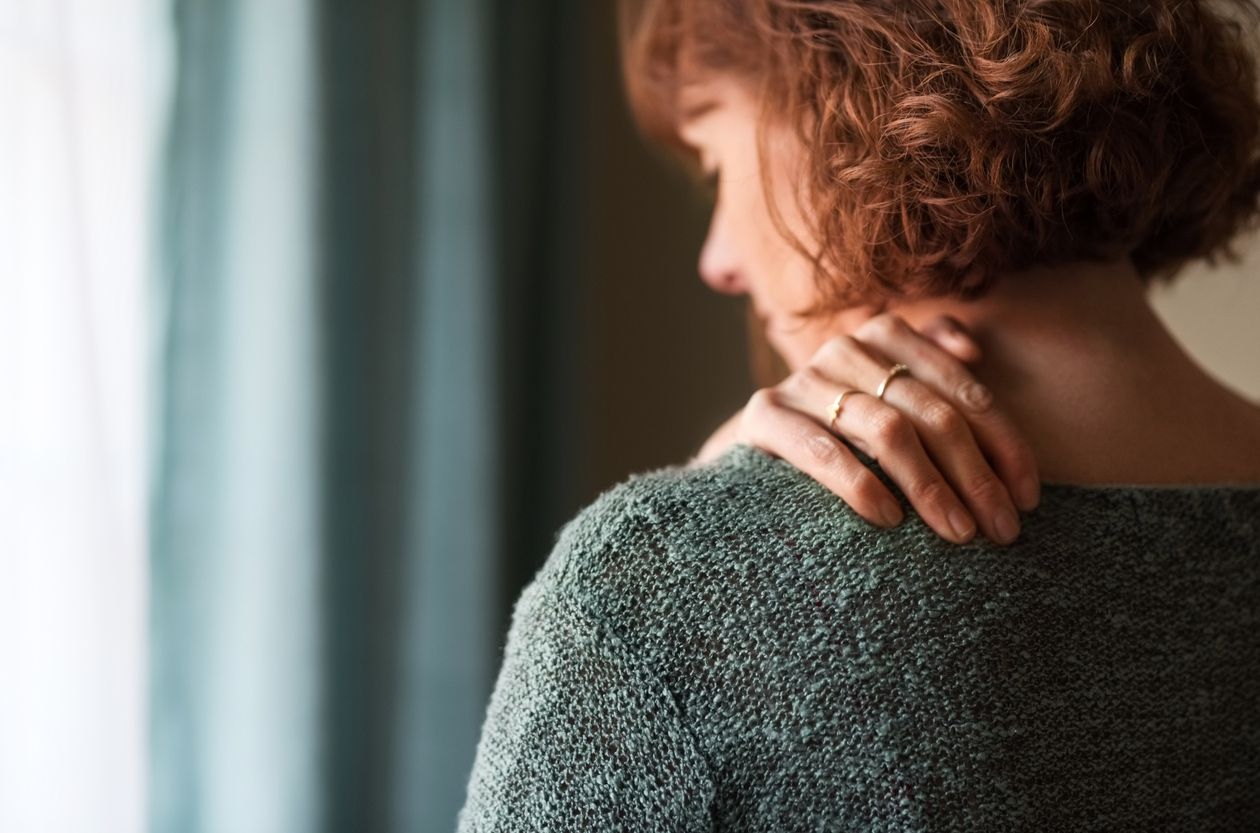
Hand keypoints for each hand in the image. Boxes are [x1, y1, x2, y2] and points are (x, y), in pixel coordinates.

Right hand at [691, 313, 1039, 544]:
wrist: (760, 454)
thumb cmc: (848, 436)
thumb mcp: (896, 402)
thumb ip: (938, 372)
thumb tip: (974, 349)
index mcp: (888, 336)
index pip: (962, 391)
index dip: (1003, 445)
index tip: (1027, 498)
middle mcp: (847, 348)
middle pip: (931, 413)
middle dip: (975, 475)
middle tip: (1001, 529)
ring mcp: (803, 380)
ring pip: (887, 430)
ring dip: (929, 487)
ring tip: (957, 532)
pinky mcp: (764, 414)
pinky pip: (823, 449)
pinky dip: (860, 484)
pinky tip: (888, 520)